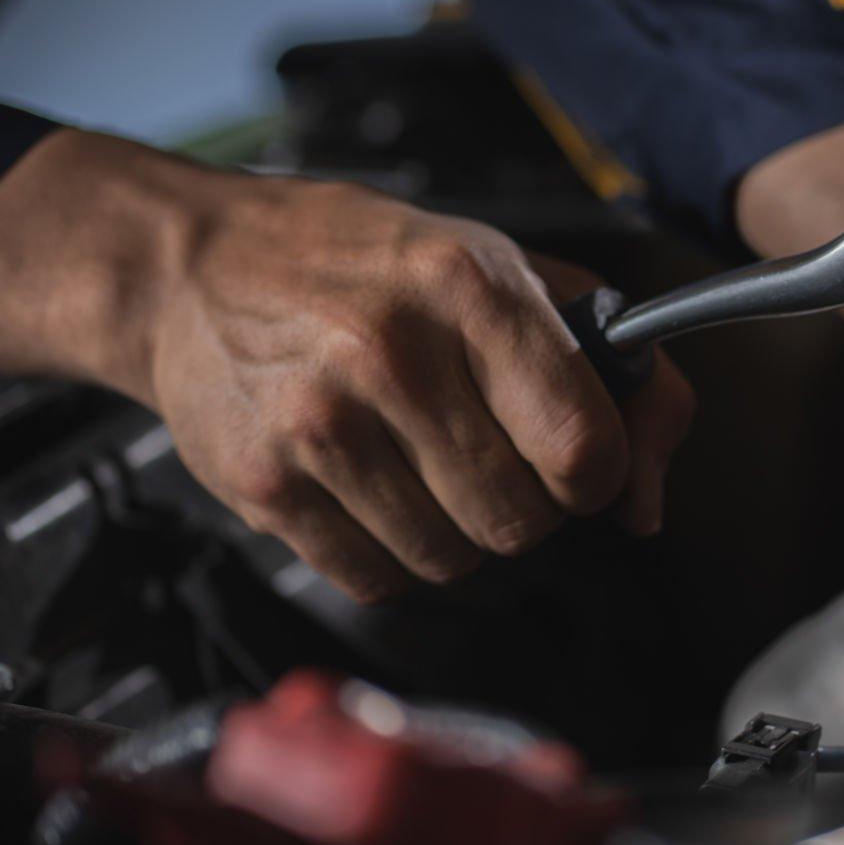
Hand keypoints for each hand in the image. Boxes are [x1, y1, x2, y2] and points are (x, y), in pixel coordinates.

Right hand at [0, 130, 694, 601]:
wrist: (195, 267)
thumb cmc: (367, 265)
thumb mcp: (507, 269)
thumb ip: (616, 369)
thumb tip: (649, 500)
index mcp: (472, 289)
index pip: (583, 446)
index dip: (599, 473)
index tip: (580, 461)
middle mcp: (395, 355)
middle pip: (521, 520)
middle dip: (528, 506)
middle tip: (494, 457)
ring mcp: (322, 424)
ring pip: (452, 560)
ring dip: (457, 532)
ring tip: (422, 462)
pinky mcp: (265, 484)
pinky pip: (376, 579)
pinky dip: (391, 553)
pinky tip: (370, 486)